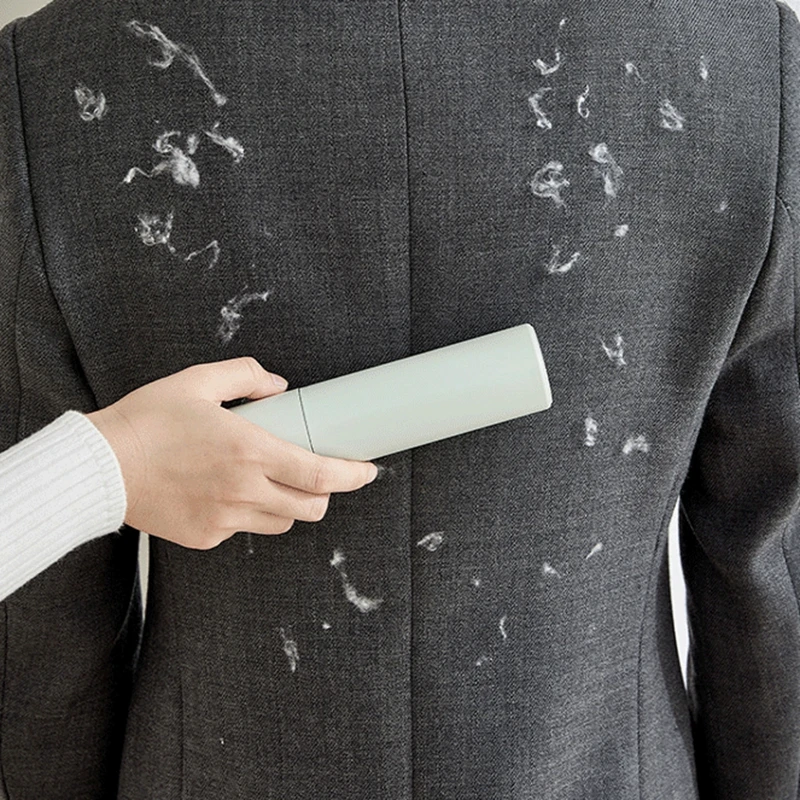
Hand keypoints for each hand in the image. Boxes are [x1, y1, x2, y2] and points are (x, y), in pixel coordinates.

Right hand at [85, 356, 378, 549]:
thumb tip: (278, 386)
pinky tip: (226, 492)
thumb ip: (246, 376)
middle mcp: (244, 491)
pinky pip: (244, 529)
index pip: (321, 473)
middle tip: (317, 474)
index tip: (368, 470)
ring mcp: (225, 519)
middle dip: (325, 493)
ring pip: (282, 522)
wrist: (100, 466)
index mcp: (250, 451)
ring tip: (268, 480)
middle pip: (312, 507)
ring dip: (288, 503)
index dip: (353, 475)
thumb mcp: (198, 382)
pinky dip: (248, 513)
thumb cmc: (147, 421)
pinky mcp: (207, 536)